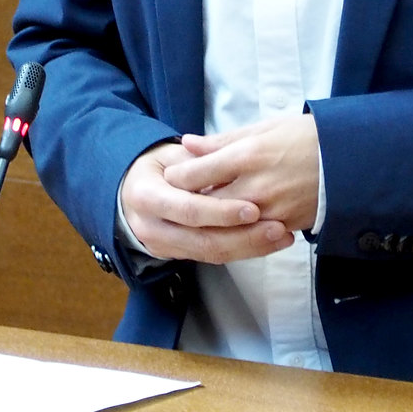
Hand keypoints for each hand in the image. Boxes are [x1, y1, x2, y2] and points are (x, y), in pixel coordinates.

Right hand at [119, 141, 294, 264]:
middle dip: (244, 237)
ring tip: (282, 236)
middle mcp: (151, 227)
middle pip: (203, 240)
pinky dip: (242, 250)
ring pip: (210, 254)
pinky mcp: (177, 256)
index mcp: (147, 197)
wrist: (130, 189)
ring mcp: (162, 246)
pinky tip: (267, 242)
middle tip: (278, 229)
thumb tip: (225, 156)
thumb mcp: (172, 154)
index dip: (222, 212)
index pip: (189, 210)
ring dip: (249, 248)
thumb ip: (198, 160)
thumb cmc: (157, 166)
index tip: (254, 208)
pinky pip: (212, 257)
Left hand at [162, 113, 319, 233]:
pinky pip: (249, 237)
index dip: (178, 177)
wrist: (350, 161)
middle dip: (189, 204)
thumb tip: (188, 144)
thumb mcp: (264, 128)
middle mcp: (254, 188)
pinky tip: (232, 224)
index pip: (195, 174)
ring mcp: (269, 212)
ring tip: (204, 213)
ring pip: (224, 227)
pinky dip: (237, 232)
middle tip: (182, 199)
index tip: (173, 177)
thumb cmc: (306, 137)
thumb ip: (222, 141)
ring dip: (211, 222)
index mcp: (246, 156)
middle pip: (204, 206)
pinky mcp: (283, 227)